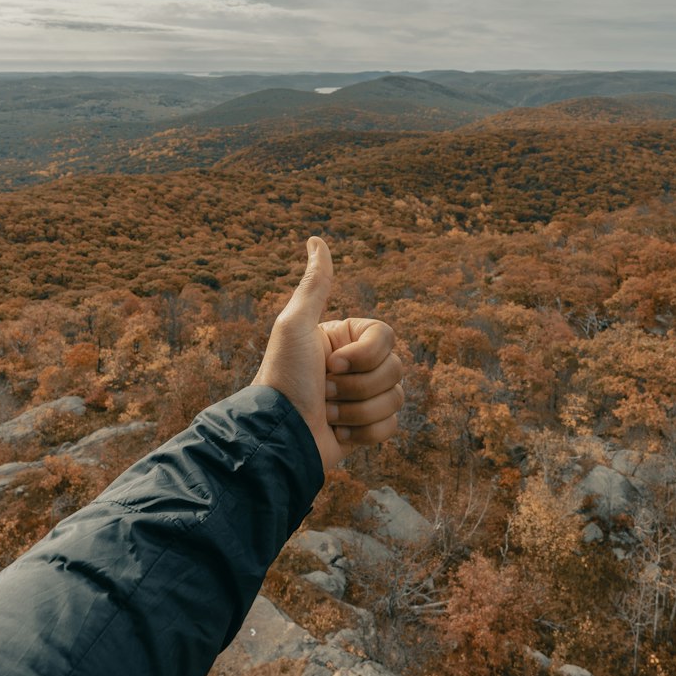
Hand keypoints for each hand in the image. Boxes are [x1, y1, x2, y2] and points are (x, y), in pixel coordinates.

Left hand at [252, 237, 402, 470]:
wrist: (280, 436)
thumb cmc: (284, 378)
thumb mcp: (294, 325)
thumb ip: (314, 286)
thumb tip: (316, 240)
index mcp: (344, 339)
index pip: (387, 337)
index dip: (364, 355)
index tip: (330, 364)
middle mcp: (356, 366)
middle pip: (395, 368)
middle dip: (357, 386)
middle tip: (323, 391)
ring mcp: (362, 398)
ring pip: (395, 397)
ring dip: (357, 410)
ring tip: (327, 413)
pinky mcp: (366, 428)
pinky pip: (392, 425)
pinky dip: (364, 432)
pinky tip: (338, 432)